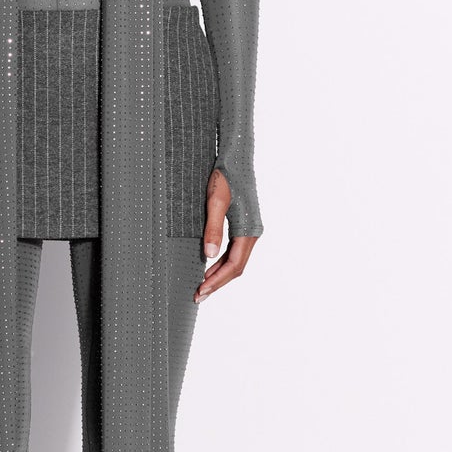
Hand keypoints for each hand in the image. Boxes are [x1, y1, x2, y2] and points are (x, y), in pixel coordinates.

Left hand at [195, 167, 258, 302]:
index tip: (201, 290)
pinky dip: (221, 262)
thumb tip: (208, 255)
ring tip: (201, 286)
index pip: (234, 265)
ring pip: (236, 260)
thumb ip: (213, 228)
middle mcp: (252, 232)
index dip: (217, 280)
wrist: (235, 156)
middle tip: (198, 295)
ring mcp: (249, 229)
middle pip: (236, 267)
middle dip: (218, 282)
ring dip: (219, 274)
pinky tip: (208, 267)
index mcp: (249, 229)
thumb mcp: (215, 200)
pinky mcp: (243, 224)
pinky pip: (234, 250)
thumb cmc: (225, 175)